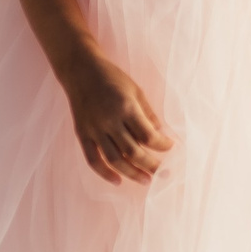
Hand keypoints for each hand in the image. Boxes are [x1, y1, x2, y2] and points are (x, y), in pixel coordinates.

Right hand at [59, 48, 175, 183]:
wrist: (81, 71)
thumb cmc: (112, 78)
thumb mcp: (135, 90)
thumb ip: (147, 114)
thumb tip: (159, 134)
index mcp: (126, 107)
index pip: (148, 136)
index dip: (162, 146)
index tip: (170, 147)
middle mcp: (109, 121)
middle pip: (133, 152)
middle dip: (151, 164)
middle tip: (162, 172)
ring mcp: (94, 129)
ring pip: (115, 159)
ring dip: (132, 173)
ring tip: (145, 180)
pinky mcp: (82, 134)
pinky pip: (93, 159)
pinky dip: (105, 173)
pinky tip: (118, 180)